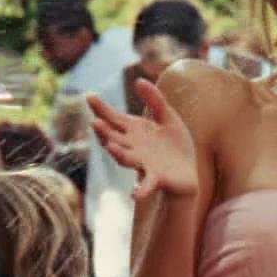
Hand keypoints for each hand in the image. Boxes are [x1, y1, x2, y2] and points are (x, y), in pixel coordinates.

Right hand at [89, 80, 199, 201]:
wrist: (187, 172)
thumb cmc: (174, 145)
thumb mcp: (168, 117)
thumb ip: (155, 100)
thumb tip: (138, 80)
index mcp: (134, 131)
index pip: (113, 119)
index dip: (101, 109)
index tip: (89, 97)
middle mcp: (133, 147)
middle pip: (114, 138)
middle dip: (104, 132)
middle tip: (95, 123)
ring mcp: (143, 163)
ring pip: (126, 159)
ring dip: (118, 154)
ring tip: (110, 147)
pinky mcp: (156, 178)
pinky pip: (147, 185)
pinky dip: (141, 190)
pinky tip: (134, 195)